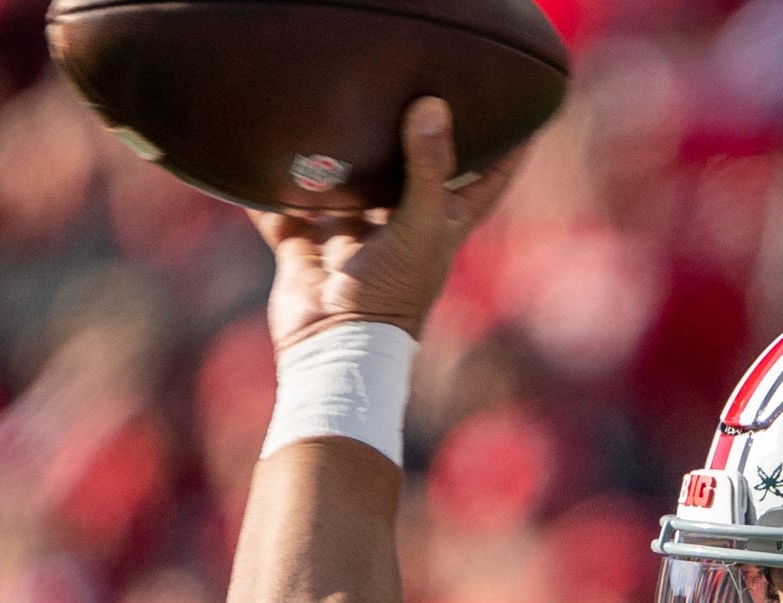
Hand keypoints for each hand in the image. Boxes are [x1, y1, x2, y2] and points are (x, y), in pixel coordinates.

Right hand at [254, 97, 522, 349]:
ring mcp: (351, 235)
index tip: (523, 97)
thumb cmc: (390, 295)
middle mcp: (398, 224)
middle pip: (413, 167)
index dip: (510, 140)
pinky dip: (269, 191)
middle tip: (416, 76)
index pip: (489, 174)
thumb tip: (431, 104)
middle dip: (413, 129)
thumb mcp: (420, 227)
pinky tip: (259, 152)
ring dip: (338, 154)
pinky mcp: (306, 247)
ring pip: (346, 183)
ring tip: (335, 99)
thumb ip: (428, 167)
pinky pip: (283, 211)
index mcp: (442, 221)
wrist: (330, 346)